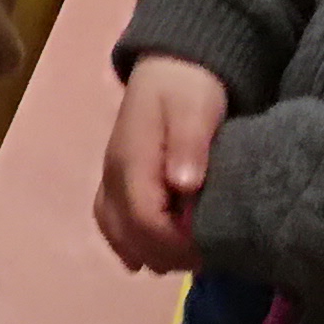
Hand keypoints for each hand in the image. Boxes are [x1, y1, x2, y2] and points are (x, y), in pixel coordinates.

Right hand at [96, 56, 229, 271]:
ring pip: (114, 229)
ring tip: (183, 259)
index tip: (213, 251)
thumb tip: (183, 186)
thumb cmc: (188, 87)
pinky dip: (126, 242)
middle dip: (165, 254)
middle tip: (207, 259)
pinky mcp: (115, 177)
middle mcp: (113, 173)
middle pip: (128, 233)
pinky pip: (109, 218)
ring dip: (147, 251)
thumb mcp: (195, 108)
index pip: (145, 221)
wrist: (170, 64)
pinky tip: (144, 258)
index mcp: (132, 161)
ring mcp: (110, 176)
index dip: (177, 245)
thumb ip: (189, 145)